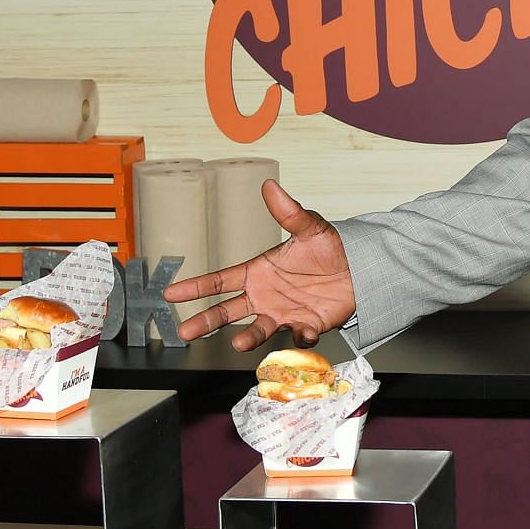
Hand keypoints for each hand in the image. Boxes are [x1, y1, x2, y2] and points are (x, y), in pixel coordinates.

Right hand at [161, 180, 356, 349]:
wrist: (359, 267)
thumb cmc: (328, 247)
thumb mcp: (309, 226)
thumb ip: (288, 212)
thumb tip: (270, 186)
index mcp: (258, 272)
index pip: (220, 280)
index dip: (195, 286)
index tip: (170, 293)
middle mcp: (265, 296)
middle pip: (227, 311)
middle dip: (205, 321)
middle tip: (185, 331)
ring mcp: (283, 313)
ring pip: (259, 329)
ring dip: (249, 337)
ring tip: (239, 342)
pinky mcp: (307, 325)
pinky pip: (299, 335)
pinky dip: (299, 336)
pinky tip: (303, 331)